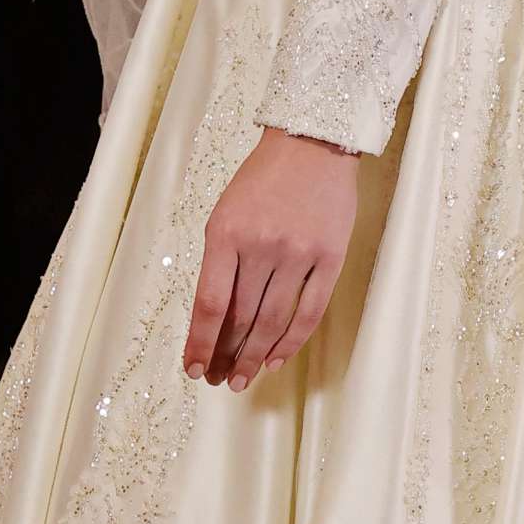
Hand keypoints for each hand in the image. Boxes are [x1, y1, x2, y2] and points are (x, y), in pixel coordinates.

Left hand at [186, 124, 358, 388]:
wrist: (313, 144)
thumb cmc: (262, 179)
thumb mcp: (226, 213)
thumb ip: (220, 262)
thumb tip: (215, 318)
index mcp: (226, 234)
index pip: (210, 304)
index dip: (200, 342)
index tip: (194, 369)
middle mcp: (262, 246)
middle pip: (241, 318)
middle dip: (226, 355)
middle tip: (218, 379)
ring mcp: (299, 254)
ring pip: (273, 321)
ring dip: (254, 356)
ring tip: (242, 379)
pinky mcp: (330, 258)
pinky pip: (309, 311)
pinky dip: (290, 341)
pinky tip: (275, 360)